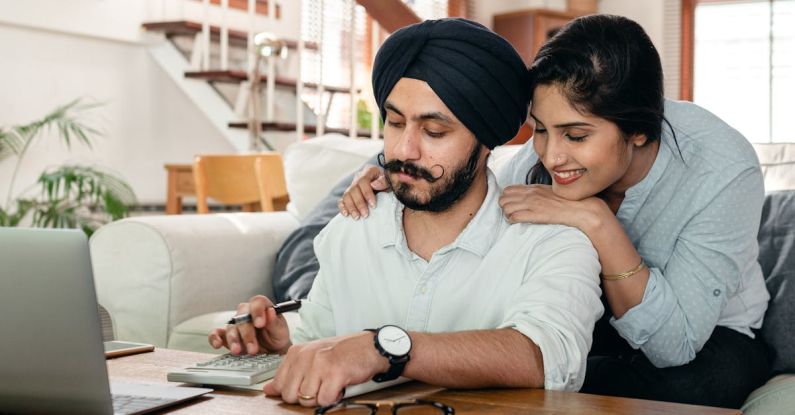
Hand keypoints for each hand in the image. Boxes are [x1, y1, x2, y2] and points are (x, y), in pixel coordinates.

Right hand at [208, 295, 290, 355]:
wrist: (272, 351)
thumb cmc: (276, 337)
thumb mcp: (280, 331)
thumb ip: (275, 322)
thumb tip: (270, 312)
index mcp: (261, 307)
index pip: (257, 302)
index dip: (258, 311)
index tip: (260, 324)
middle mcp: (246, 313)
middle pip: (242, 316)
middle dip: (247, 333)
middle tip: (253, 348)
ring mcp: (236, 324)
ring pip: (231, 327)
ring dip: (234, 340)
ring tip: (238, 351)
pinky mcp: (226, 336)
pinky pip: (216, 333)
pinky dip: (214, 338)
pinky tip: (217, 345)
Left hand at [263, 332, 388, 406]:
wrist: (370, 347)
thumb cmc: (342, 353)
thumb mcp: (312, 358)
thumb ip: (290, 373)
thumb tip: (269, 389)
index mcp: (297, 352)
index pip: (279, 384)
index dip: (293, 391)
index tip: (306, 386)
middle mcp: (305, 356)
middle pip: (290, 395)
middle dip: (306, 397)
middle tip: (320, 386)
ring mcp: (319, 364)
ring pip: (306, 400)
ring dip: (321, 397)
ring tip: (331, 384)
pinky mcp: (334, 374)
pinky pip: (324, 400)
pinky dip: (334, 398)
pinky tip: (339, 386)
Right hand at [339, 165, 388, 219]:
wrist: (388, 188)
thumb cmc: (391, 185)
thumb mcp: (392, 182)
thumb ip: (385, 182)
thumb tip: (373, 185)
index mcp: (369, 171)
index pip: (363, 181)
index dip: (367, 194)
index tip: (373, 205)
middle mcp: (359, 177)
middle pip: (354, 189)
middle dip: (359, 203)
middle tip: (365, 215)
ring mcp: (353, 185)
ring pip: (347, 195)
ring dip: (351, 207)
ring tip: (357, 217)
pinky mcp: (349, 194)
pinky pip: (342, 200)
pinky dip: (343, 207)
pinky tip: (346, 214)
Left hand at [499, 184, 608, 230]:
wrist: (581, 209)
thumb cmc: (566, 202)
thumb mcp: (549, 192)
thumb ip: (536, 193)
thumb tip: (526, 197)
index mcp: (533, 188)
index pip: (507, 190)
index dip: (506, 199)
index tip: (512, 206)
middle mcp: (530, 194)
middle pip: (503, 199)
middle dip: (504, 208)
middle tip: (512, 214)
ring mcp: (533, 204)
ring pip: (506, 208)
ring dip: (508, 215)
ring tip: (515, 219)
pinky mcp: (536, 214)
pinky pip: (515, 217)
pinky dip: (513, 221)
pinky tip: (519, 223)